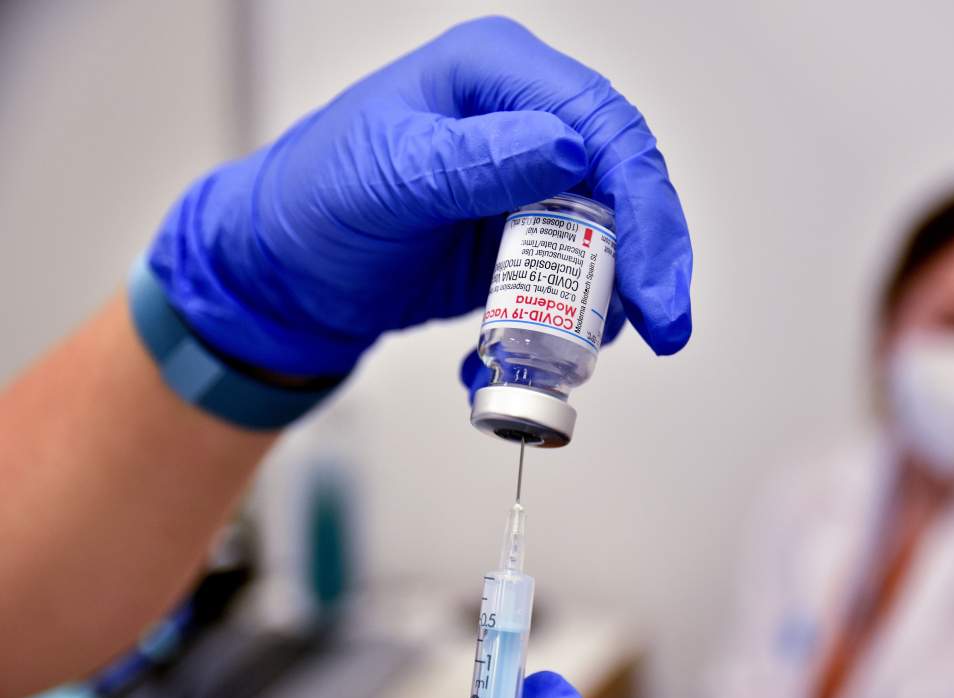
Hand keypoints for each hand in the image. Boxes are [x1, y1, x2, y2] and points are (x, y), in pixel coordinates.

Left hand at [149, 16, 691, 378]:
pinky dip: (562, 326)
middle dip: (647, 260)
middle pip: (624, 181)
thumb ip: (472, 160)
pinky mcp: (523, 235)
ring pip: (610, 235)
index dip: (645, 205)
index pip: (603, 127)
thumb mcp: (385, 178)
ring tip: (567, 357)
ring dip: (605, 303)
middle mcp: (524, 117)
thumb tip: (568, 148)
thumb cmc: (314, 204)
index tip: (652, 286)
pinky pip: (572, 277)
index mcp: (495, 74)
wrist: (286, 273)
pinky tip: (512, 361)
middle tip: (661, 330)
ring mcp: (528, 179)